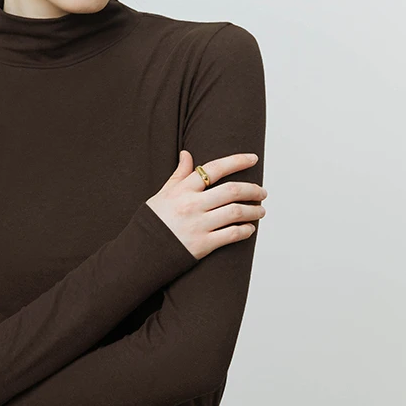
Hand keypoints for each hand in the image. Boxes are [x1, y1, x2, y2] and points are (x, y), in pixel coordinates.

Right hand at [146, 151, 266, 260]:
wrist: (143, 252)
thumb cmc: (154, 221)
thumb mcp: (163, 194)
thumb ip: (179, 174)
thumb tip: (187, 153)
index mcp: (183, 189)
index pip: (215, 168)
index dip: (237, 161)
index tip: (253, 159)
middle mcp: (192, 205)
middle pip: (232, 190)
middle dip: (253, 189)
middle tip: (262, 192)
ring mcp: (199, 225)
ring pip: (236, 212)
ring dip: (254, 211)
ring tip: (261, 211)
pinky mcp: (203, 244)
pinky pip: (232, 234)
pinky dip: (245, 230)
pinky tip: (250, 228)